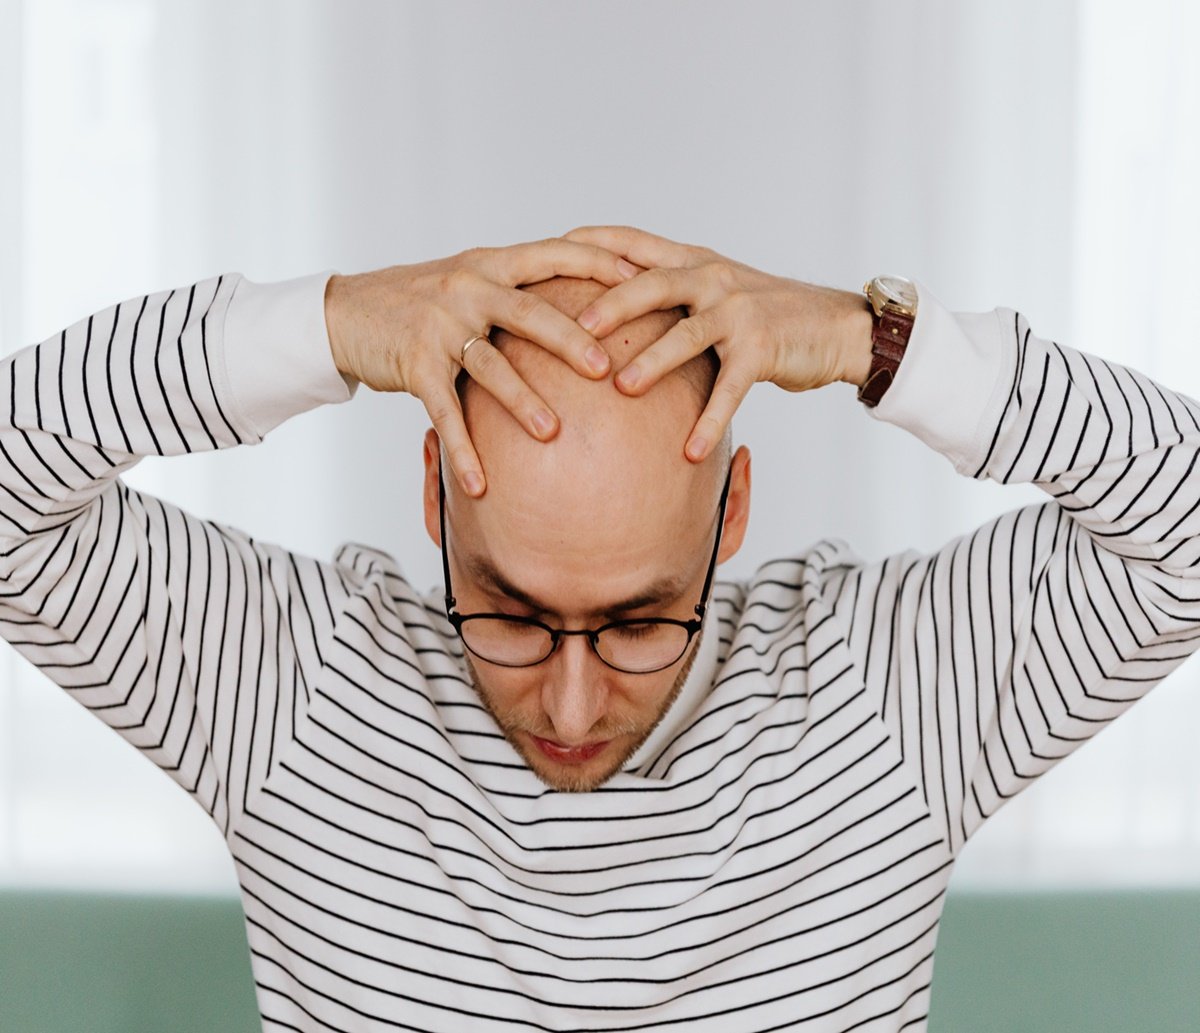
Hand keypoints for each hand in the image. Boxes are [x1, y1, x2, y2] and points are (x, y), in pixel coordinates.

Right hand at [324, 239, 638, 495]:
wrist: (348, 311)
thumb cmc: (424, 300)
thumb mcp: (473, 280)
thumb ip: (522, 291)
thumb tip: (591, 306)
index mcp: (493, 264)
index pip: (555, 253)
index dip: (601, 264)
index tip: (645, 282)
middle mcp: (468, 287)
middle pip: (528, 312)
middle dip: (570, 340)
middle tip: (607, 369)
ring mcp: (439, 326)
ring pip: (489, 366)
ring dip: (521, 401)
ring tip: (552, 433)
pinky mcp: (414, 364)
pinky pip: (444, 413)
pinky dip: (463, 450)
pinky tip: (480, 484)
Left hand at [564, 226, 874, 461]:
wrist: (836, 326)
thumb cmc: (765, 314)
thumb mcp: (715, 291)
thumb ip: (669, 295)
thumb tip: (607, 307)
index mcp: (693, 262)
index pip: (634, 243)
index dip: (592, 244)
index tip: (547, 253)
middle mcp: (712, 279)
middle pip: (652, 284)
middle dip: (611, 304)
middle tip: (574, 328)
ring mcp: (739, 312)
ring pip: (686, 334)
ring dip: (653, 362)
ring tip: (620, 389)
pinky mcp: (762, 349)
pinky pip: (730, 390)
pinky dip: (710, 421)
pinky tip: (690, 450)